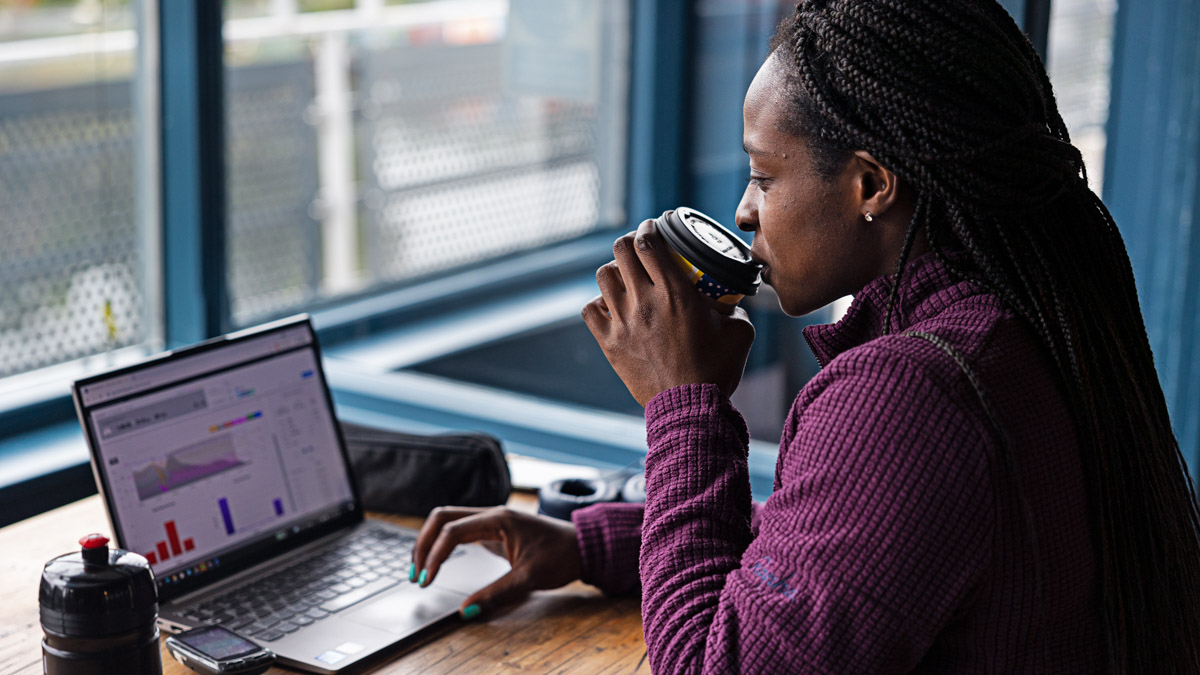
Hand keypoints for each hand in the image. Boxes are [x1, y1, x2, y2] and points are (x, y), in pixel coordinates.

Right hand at [411, 506, 582, 617]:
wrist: (584, 546)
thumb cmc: (562, 556)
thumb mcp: (529, 579)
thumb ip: (495, 595)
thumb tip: (466, 612)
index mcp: (499, 519)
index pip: (453, 531)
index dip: (434, 556)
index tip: (426, 580)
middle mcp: (492, 514)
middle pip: (443, 518)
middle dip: (423, 543)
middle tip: (415, 573)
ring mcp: (491, 520)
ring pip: (449, 522)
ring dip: (430, 542)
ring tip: (420, 570)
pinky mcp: (493, 530)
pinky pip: (459, 530)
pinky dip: (443, 544)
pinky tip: (437, 562)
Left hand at [582, 218, 755, 405]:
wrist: (690, 408)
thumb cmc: (717, 370)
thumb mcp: (739, 332)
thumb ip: (735, 307)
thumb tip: (732, 299)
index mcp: (676, 293)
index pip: (650, 242)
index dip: (649, 228)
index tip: (653, 227)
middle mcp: (644, 302)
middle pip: (621, 250)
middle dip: (629, 241)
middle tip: (638, 247)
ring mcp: (623, 322)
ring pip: (603, 275)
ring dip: (614, 270)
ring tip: (625, 277)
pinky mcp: (609, 343)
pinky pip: (590, 310)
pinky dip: (598, 303)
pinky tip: (611, 307)